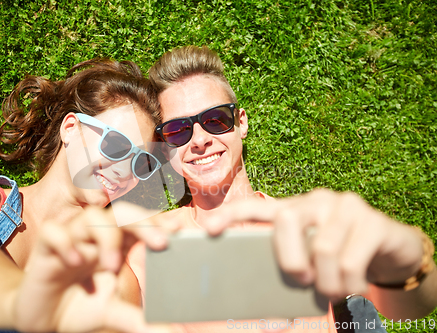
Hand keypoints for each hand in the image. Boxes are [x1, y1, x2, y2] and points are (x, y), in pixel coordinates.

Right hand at [12, 203, 174, 332]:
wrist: (42, 320)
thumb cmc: (80, 307)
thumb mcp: (112, 312)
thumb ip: (139, 320)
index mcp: (116, 246)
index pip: (138, 223)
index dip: (157, 221)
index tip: (178, 228)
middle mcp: (96, 237)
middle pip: (120, 213)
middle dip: (142, 222)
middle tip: (161, 241)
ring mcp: (71, 240)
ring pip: (91, 217)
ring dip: (106, 236)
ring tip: (112, 264)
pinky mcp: (44, 250)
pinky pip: (53, 232)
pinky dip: (64, 242)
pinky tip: (74, 260)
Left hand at [205, 189, 424, 300]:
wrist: (390, 247)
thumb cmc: (339, 254)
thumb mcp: (311, 257)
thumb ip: (291, 264)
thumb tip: (263, 298)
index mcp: (293, 210)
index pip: (255, 206)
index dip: (230, 216)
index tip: (209, 229)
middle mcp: (315, 201)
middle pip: (286, 221)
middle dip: (288, 259)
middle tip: (301, 281)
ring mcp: (344, 206)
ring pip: (323, 247)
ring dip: (326, 283)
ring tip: (332, 294)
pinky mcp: (373, 220)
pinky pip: (351, 260)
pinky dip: (349, 286)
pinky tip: (353, 291)